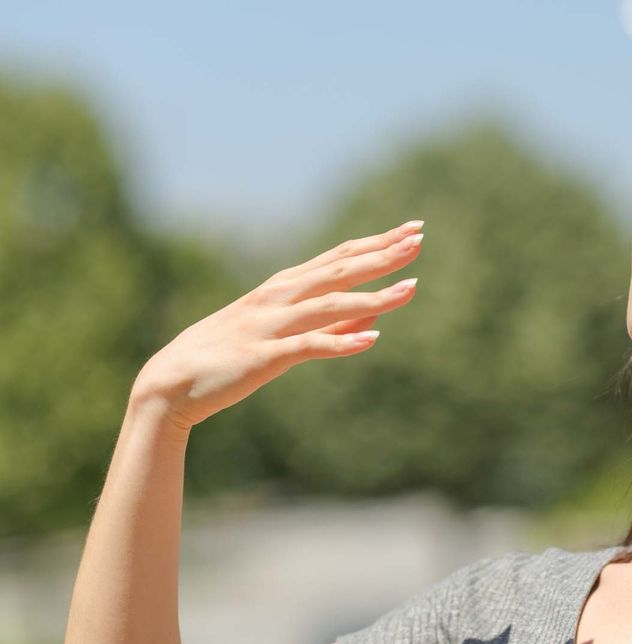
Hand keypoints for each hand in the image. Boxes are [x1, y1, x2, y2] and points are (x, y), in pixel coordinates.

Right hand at [131, 220, 425, 430]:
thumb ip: (332, 321)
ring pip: (331, 304)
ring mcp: (271, 324)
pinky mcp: (264, 356)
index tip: (412, 230)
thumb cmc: (230, 356)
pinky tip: (370, 341)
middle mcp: (279, 297)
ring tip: (411, 290)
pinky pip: (308, 346)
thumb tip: (377, 311)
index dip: (378, 242)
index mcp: (284, 286)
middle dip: (382, 255)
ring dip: (374, 295)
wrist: (171, 384)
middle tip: (419, 240)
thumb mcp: (284, 332)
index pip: (340, 256)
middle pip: (340, 269)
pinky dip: (340, 342)